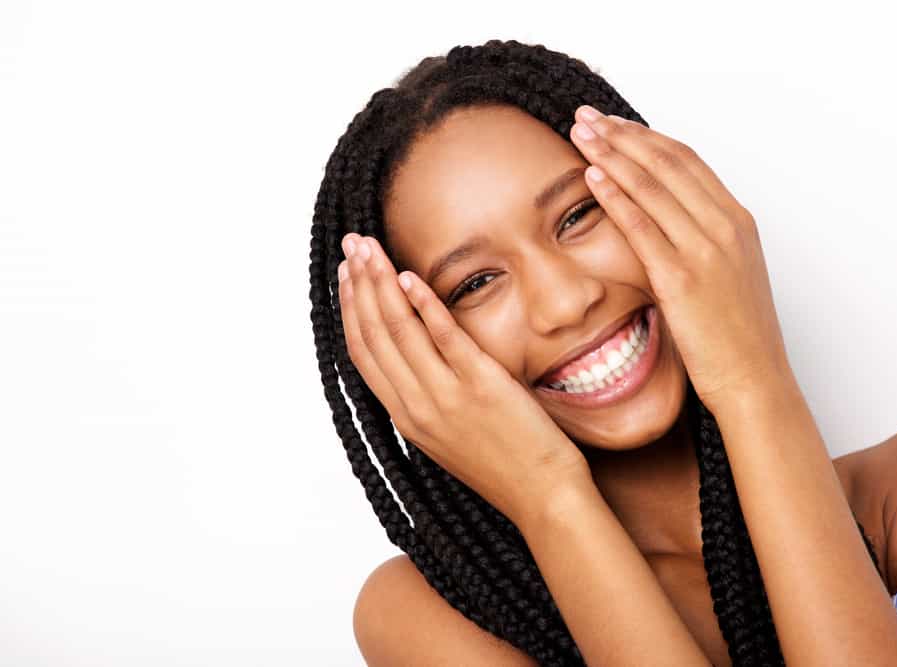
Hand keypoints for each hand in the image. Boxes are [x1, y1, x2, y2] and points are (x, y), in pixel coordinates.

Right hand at [337, 233, 591, 526]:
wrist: (543, 498)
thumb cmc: (506, 464)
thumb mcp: (452, 433)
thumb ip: (430, 395)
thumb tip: (421, 355)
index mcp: (407, 418)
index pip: (363, 354)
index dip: (350, 310)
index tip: (346, 276)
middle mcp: (417, 407)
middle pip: (374, 335)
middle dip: (358, 284)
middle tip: (351, 245)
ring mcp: (446, 397)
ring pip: (399, 331)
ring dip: (380, 284)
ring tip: (371, 249)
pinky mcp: (480, 386)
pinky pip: (444, 338)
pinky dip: (423, 305)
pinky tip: (411, 277)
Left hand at [569, 105, 793, 412]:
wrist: (755, 380)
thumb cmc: (738, 335)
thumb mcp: (730, 274)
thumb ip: (702, 241)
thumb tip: (666, 222)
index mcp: (737, 222)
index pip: (686, 161)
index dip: (646, 137)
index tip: (614, 124)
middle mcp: (725, 227)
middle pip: (667, 162)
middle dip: (622, 134)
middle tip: (587, 116)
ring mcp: (706, 251)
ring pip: (653, 186)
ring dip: (612, 154)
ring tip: (581, 134)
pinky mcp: (683, 279)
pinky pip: (643, 228)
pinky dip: (616, 197)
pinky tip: (592, 178)